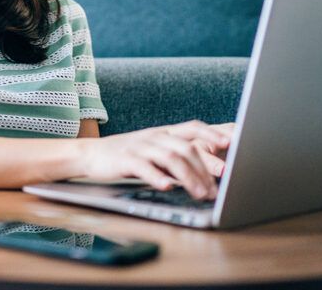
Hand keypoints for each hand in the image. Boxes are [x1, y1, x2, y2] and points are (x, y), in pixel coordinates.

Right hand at [77, 121, 232, 199]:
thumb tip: (208, 173)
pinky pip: (144, 167)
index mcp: (163, 133)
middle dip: (206, 168)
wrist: (90, 154)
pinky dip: (157, 177)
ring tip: (200, 194)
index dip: (212, 133)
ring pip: (170, 158)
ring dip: (189, 177)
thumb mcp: (154, 151)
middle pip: (186, 148)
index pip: (193, 127)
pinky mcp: (125, 159)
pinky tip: (167, 187)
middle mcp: (154, 136)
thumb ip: (177, 157)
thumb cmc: (128, 155)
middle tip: (217, 188)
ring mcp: (139, 147)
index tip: (230, 144)